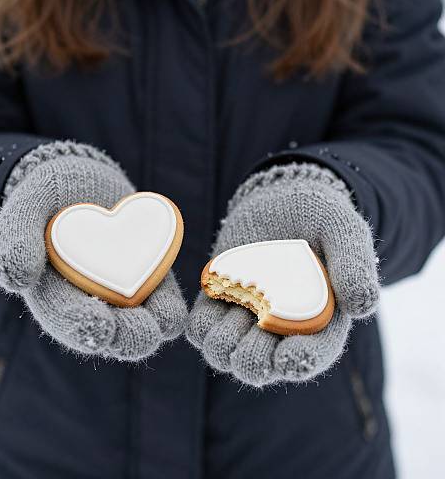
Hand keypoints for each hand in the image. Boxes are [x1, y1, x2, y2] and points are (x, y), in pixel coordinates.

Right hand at [0, 141, 186, 359]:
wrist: (82, 182)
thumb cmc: (48, 197)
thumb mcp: (26, 208)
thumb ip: (17, 239)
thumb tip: (16, 279)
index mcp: (55, 296)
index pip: (68, 321)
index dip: (83, 327)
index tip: (100, 326)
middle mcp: (90, 304)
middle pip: (111, 337)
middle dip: (127, 338)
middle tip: (142, 331)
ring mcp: (122, 296)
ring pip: (144, 327)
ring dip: (156, 326)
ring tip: (163, 318)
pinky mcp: (149, 280)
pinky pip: (166, 303)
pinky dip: (171, 304)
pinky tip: (173, 291)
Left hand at [186, 163, 378, 385]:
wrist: (281, 198)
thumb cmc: (319, 217)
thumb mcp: (344, 233)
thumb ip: (355, 266)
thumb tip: (363, 307)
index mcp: (316, 322)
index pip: (310, 356)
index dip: (300, 363)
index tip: (288, 357)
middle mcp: (278, 327)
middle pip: (261, 365)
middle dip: (254, 359)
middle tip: (255, 325)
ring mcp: (245, 315)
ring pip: (225, 354)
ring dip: (224, 344)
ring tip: (235, 312)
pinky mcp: (220, 299)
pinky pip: (201, 328)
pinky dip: (201, 324)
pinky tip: (215, 297)